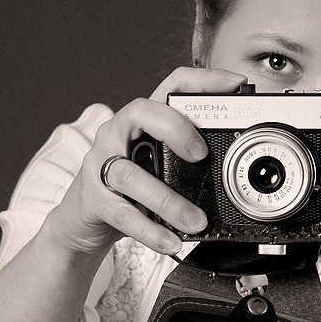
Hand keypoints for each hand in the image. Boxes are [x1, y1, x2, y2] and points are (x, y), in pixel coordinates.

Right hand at [44, 67, 247, 257]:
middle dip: (174, 129)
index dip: (204, 80)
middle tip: (201, 155)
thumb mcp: (161, 163)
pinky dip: (150, 230)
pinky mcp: (94, 198)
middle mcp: (118, 133)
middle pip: (142, 113)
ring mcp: (102, 164)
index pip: (171, 85)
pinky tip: (170, 241)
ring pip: (132, 175)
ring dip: (168, 201)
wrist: (84, 218)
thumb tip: (237, 162)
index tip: (235, 86)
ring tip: (196, 221)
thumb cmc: (130, 186)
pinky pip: (123, 214)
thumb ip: (189, 156)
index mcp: (142, 120)